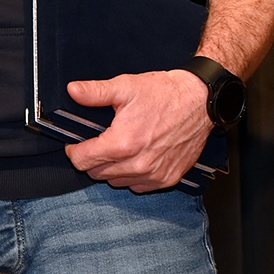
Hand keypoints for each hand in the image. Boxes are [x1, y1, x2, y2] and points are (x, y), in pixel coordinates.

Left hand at [63, 69, 211, 191]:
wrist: (199, 102)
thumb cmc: (164, 94)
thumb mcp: (125, 86)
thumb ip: (95, 92)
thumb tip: (73, 91)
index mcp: (122, 143)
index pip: (83, 161)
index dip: (74, 152)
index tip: (75, 145)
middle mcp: (138, 164)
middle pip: (97, 174)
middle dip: (92, 160)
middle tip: (96, 144)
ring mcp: (154, 174)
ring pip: (117, 182)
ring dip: (111, 170)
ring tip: (115, 150)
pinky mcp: (168, 178)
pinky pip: (139, 187)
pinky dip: (132, 177)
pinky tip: (133, 159)